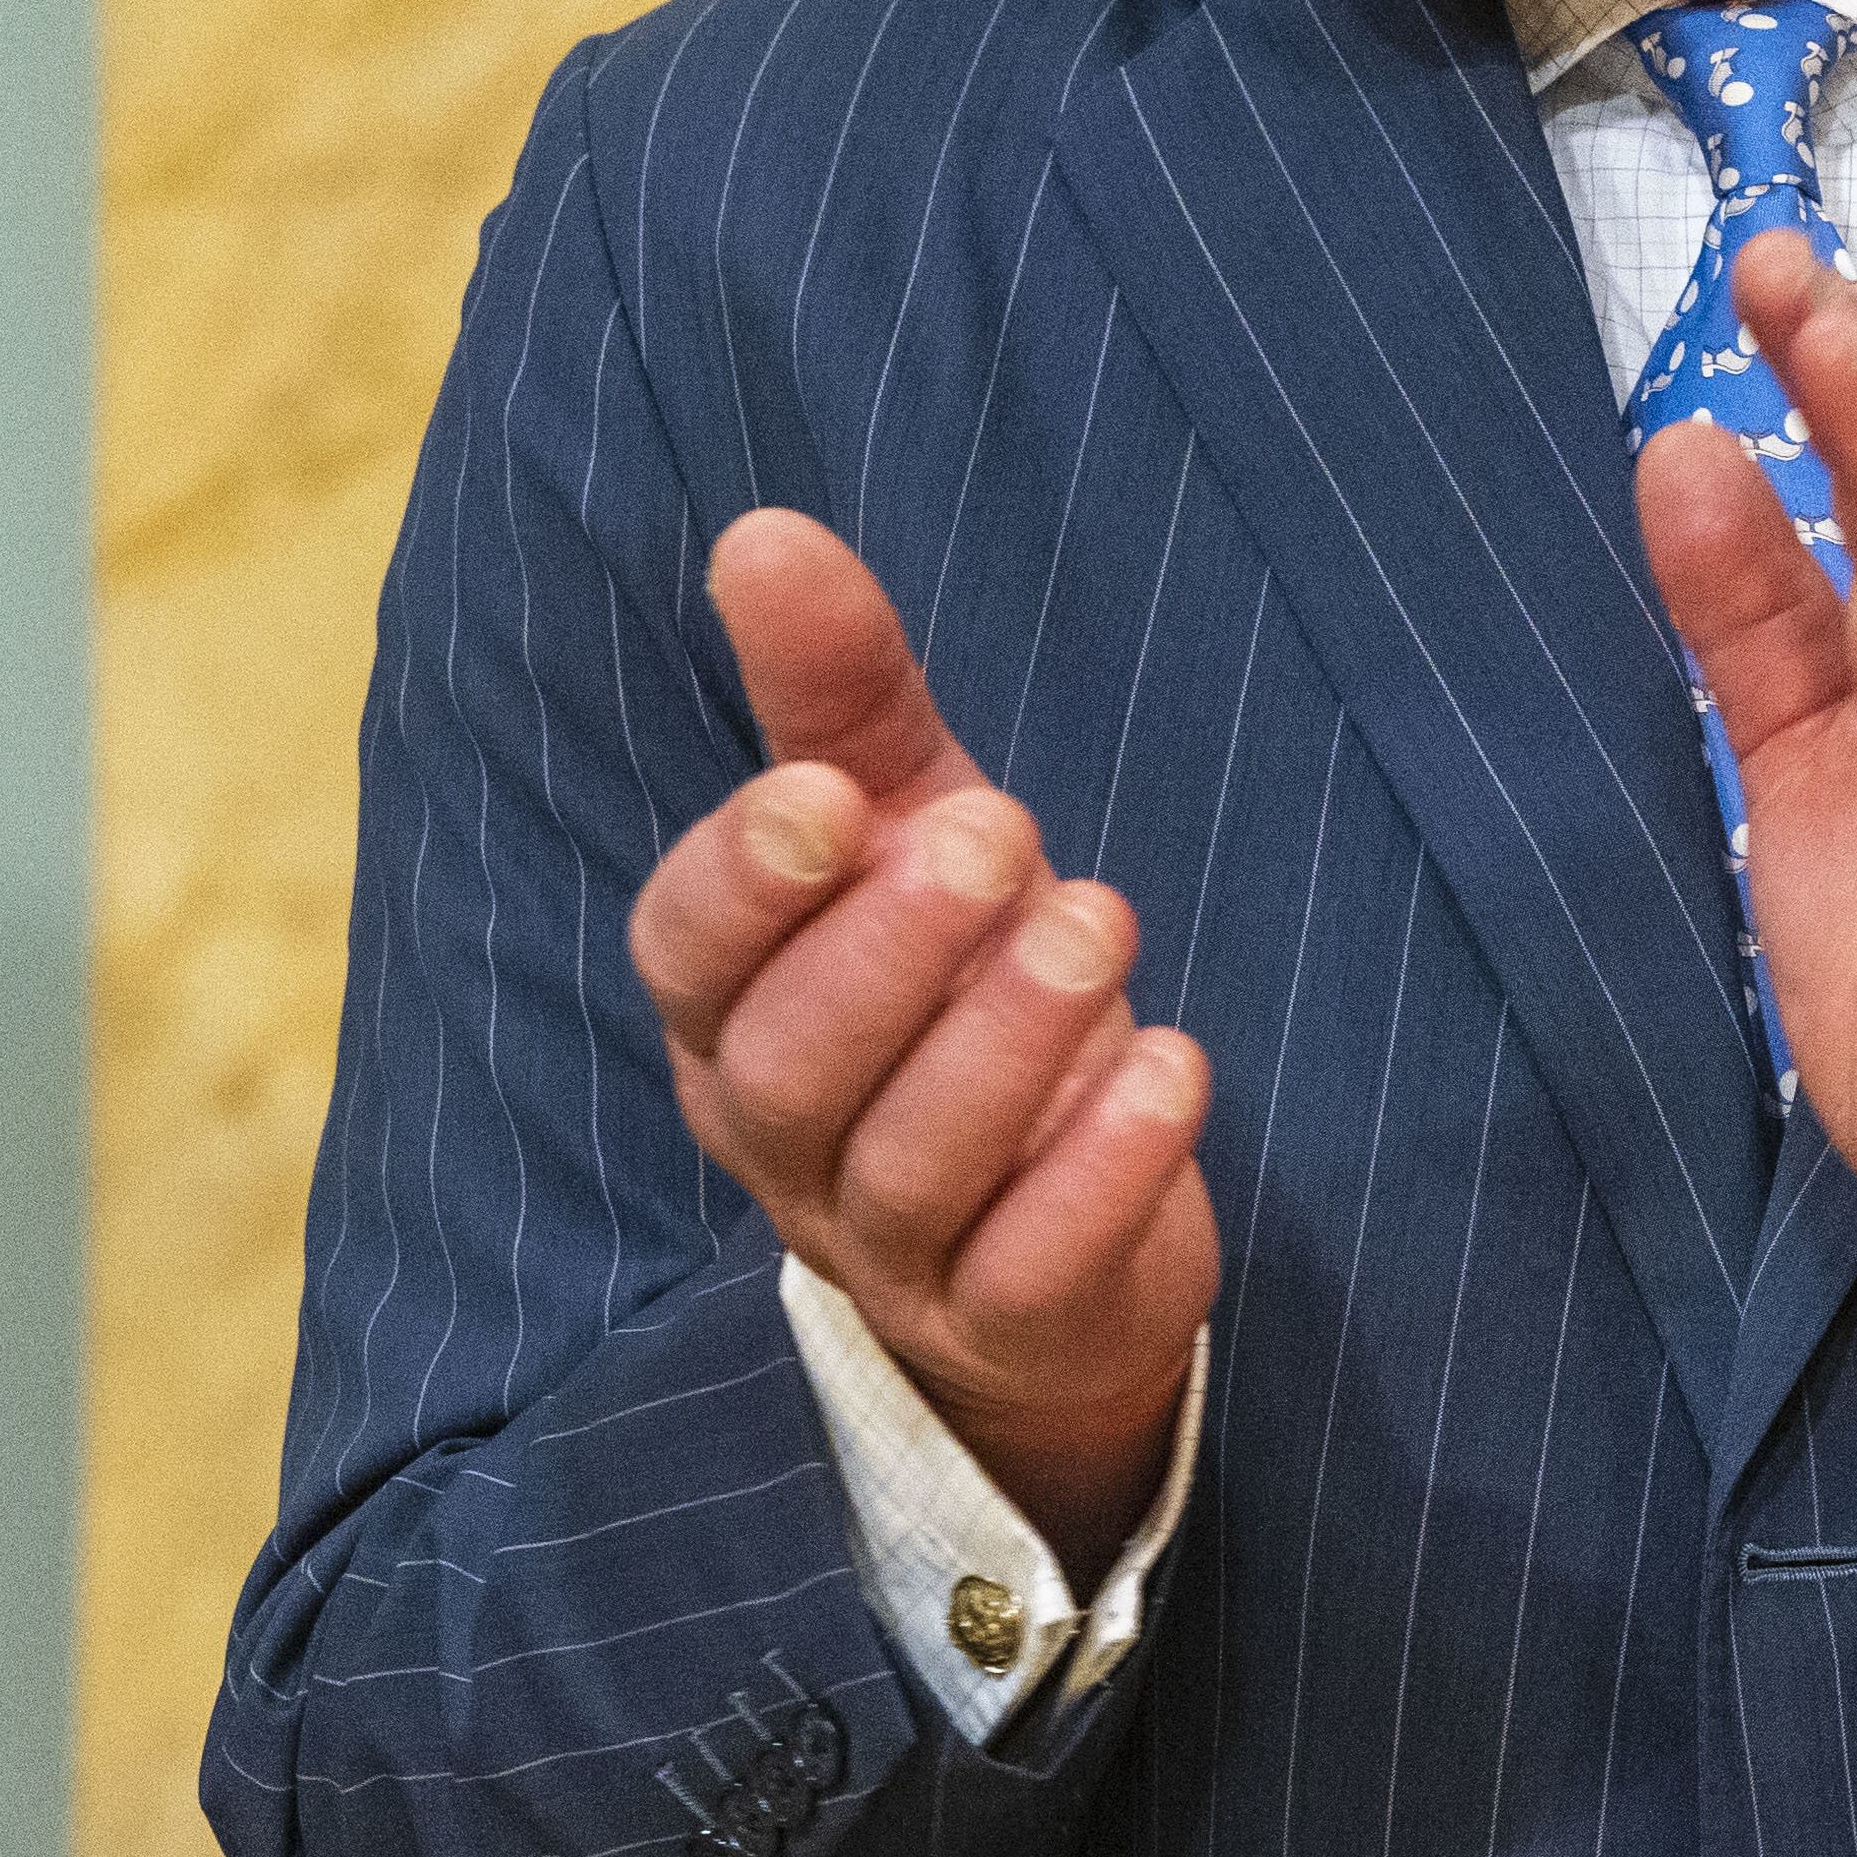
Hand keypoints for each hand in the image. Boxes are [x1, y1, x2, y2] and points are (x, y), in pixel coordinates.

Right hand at [624, 510, 1218, 1554]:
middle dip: (887, 951)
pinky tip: (1173, 1068)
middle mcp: (785, 1141)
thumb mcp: (910, 825)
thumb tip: (763, 531)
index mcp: (732, 1010)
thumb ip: (840, 698)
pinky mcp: (1013, 1325)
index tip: (827, 795)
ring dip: (1005, 1043)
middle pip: (786, 1067)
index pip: (683, 955)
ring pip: (910, 1166)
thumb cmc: (957, 989)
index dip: (742, 881)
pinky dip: (1101, 1175)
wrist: (1064, 1234)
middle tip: (1000, 834)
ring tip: (1100, 924)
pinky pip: (1032, 1271)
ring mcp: (893, 1250)